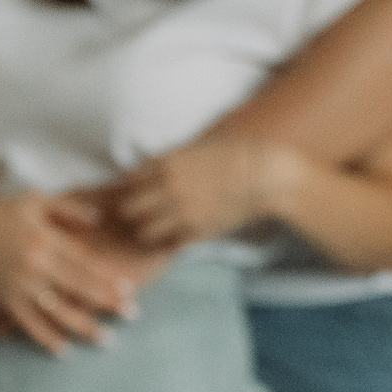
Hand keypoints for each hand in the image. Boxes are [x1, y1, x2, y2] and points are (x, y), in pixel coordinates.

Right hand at [0, 193, 139, 355]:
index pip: (85, 263)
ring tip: (106, 339)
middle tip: (132, 315)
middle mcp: (36, 264)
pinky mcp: (4, 299)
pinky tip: (63, 350)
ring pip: (58, 311)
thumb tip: (98, 219)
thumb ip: (68, 209)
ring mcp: (20, 284)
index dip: (109, 277)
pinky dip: (46, 338)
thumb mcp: (35, 201)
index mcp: (46, 239)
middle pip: (79, 288)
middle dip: (107, 303)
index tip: (130, 289)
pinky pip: (28, 323)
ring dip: (84, 327)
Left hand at [104, 135, 277, 248]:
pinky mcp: (197, 231)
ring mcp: (182, 212)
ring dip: (147, 230)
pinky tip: (176, 236)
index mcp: (167, 164)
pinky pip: (169, 244)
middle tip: (142, 212)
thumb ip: (172, 157)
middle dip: (132, 210)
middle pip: (128, 208)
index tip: (136, 190)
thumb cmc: (235, 154)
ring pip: (144, 231)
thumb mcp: (197, 146)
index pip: (128, 180)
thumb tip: (151, 164)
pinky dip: (168, 242)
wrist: (263, 174)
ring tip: (157, 228)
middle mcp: (169, 188)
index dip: (129, 187)